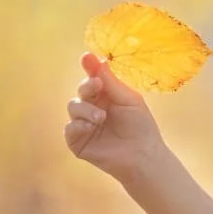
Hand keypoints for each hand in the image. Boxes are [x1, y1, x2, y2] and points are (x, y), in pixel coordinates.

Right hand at [65, 52, 163, 183]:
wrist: (143, 156)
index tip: (86, 57)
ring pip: (73, 107)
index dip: (89, 67)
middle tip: (97, 86)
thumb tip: (99, 59)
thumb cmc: (141, 127)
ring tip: (101, 117)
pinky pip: (70, 128)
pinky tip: (90, 126)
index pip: (94, 78)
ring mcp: (84, 124)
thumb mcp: (129, 99)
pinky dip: (78, 125)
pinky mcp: (78, 142)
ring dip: (86, 109)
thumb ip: (111, 82)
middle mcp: (93, 107)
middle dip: (87, 86)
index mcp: (106, 96)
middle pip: (81, 90)